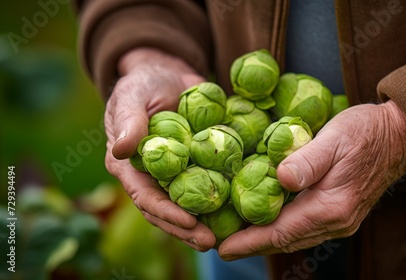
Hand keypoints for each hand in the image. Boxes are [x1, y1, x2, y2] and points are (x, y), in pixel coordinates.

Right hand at [104, 48, 215, 250]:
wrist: (168, 75)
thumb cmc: (143, 85)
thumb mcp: (131, 96)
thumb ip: (127, 121)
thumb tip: (122, 150)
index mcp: (129, 166)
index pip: (145, 196)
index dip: (165, 212)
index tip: (189, 222)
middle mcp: (151, 176)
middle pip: (167, 210)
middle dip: (186, 229)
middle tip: (210, 243)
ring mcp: (174, 174)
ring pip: (187, 205)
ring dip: (203, 225)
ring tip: (224, 239)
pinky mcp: (195, 166)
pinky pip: (206, 186)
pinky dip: (219, 202)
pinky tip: (236, 214)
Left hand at [218, 100, 405, 259]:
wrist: (398, 135)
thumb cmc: (365, 132)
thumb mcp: (335, 137)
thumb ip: (308, 160)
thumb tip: (280, 178)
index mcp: (332, 206)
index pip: (282, 231)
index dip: (250, 241)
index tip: (224, 248)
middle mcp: (337, 221)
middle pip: (286, 240)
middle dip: (253, 245)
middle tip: (222, 245)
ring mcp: (340, 220)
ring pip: (295, 237)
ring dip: (265, 240)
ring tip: (238, 238)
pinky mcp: (340, 213)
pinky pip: (304, 228)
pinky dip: (282, 229)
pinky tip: (267, 221)